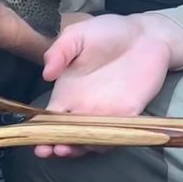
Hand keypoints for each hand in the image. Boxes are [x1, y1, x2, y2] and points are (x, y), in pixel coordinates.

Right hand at [34, 13, 174, 158]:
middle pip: (67, 135)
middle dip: (57, 146)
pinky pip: (116, 136)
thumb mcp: (79, 34)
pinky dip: (107, 143)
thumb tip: (46, 74)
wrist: (145, 34)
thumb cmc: (108, 32)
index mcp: (68, 92)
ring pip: (90, 141)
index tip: (37, 139)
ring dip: (80, 148)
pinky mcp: (129, 114)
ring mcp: (107, 113)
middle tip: (51, 149)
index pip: (50, 118)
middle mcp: (84, 107)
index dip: (42, 131)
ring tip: (70, 148)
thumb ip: (60, 50)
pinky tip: (98, 143)